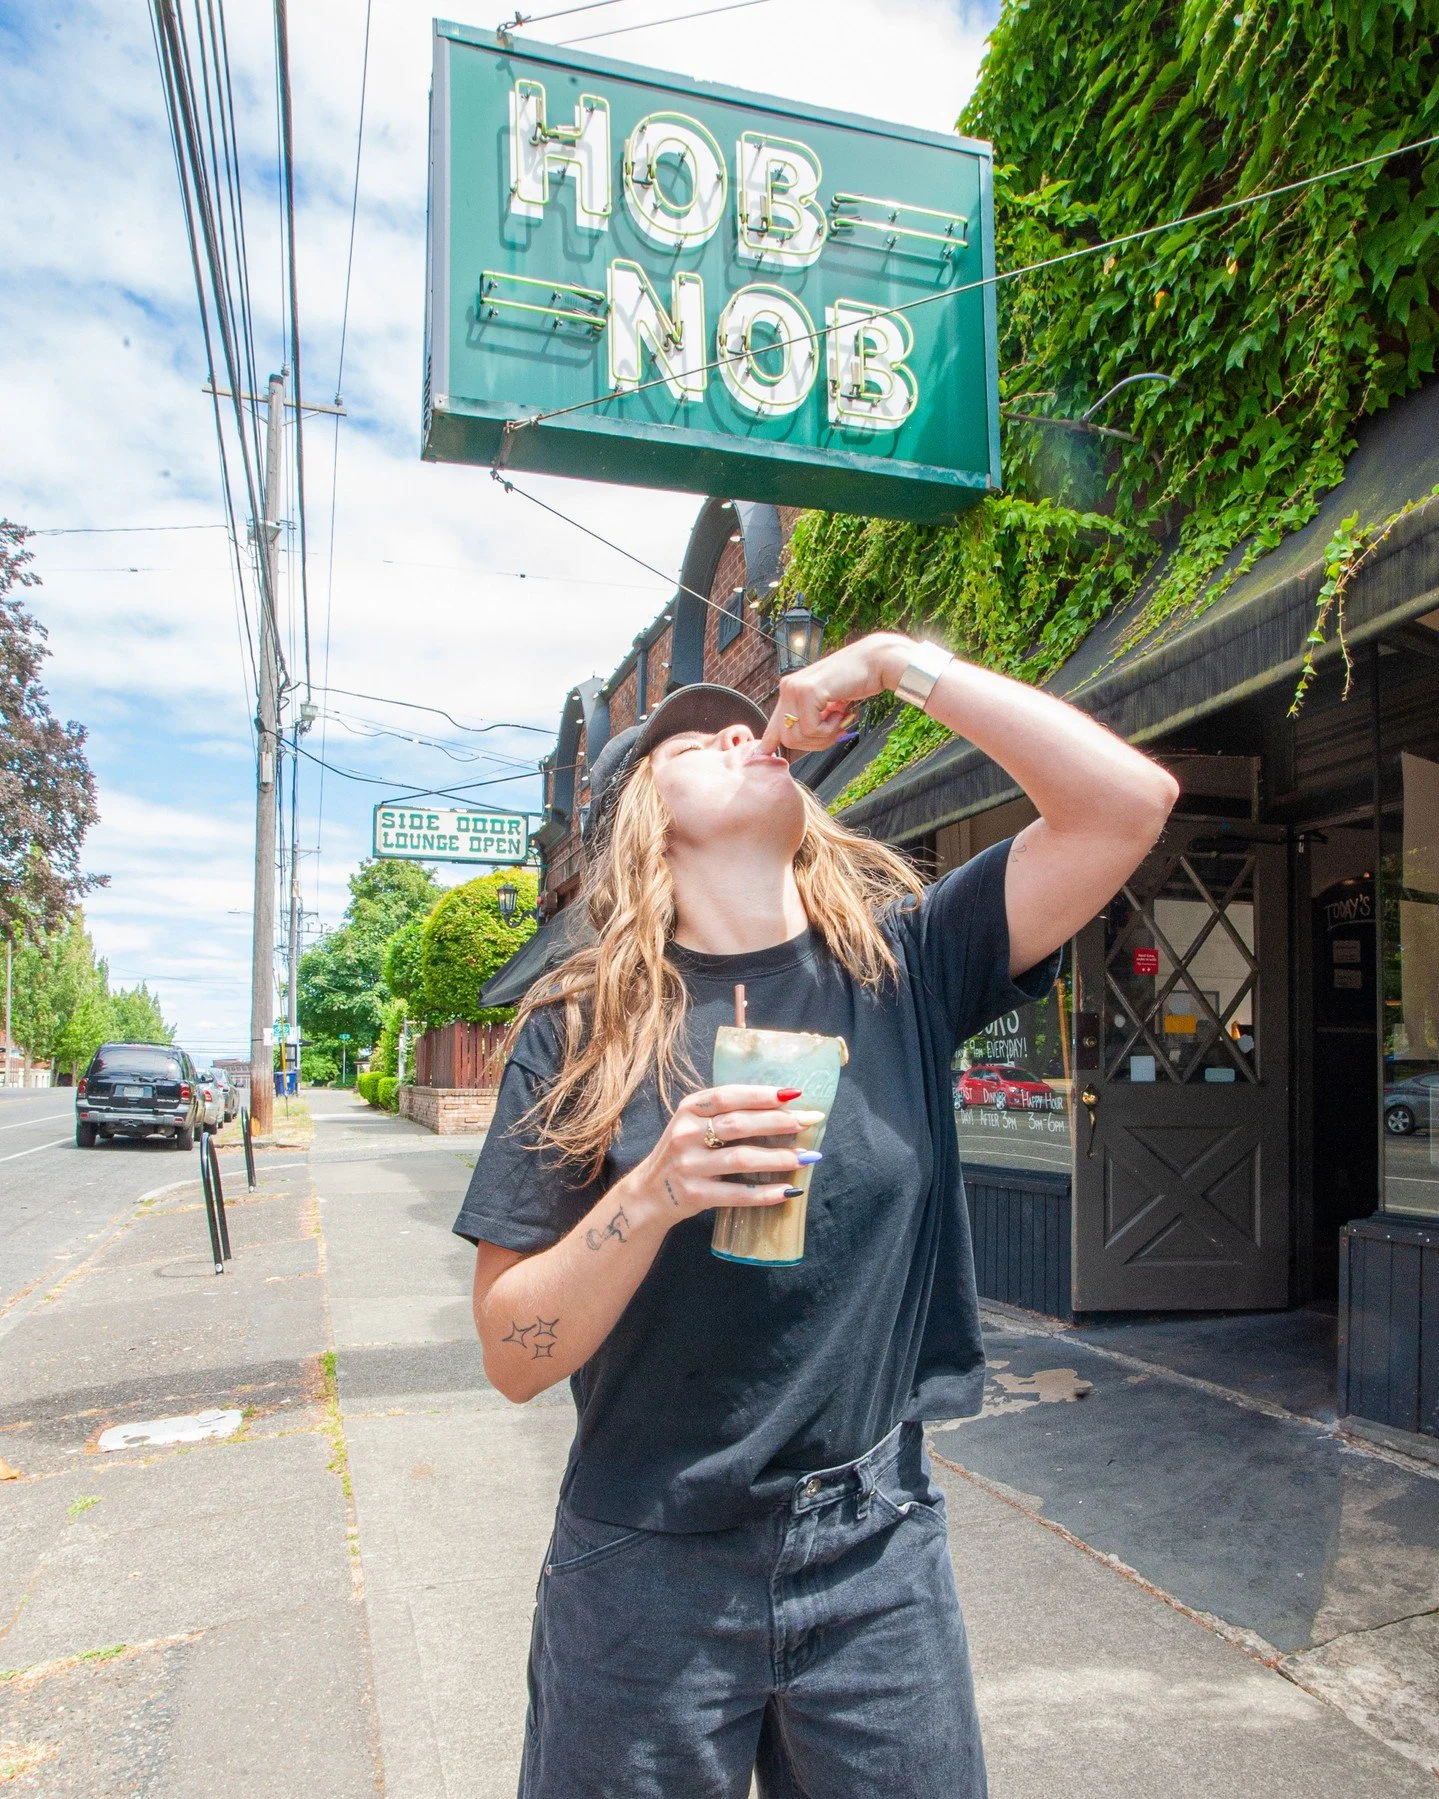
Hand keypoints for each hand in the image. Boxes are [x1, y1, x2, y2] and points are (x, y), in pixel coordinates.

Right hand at [630, 1085, 821, 1222]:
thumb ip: (726, 1114)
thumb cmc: (685, 1152)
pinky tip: (789, 1190)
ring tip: (806, 1157)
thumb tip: (783, 1107)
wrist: (649, 1193)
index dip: (762, 1094)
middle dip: (780, 1122)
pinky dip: (766, 1193)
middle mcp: (686, 1134)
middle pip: (740, 1125)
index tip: (794, 1093)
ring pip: (742, 1159)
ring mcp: (689, 1165)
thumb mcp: (694, 1124)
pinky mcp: (695, 1194)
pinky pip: (737, 1194)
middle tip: (810, 1121)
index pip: (729, 1096)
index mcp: (689, 1109)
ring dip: (778, 1157)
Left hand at [759, 632, 912, 753]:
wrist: (874, 663)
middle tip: (834, 730)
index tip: (762, 755)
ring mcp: (795, 688)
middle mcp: (788, 687)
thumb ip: (808, 720)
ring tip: (838, 717)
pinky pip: (812, 729)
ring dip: (824, 736)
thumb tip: (784, 744)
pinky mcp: (808, 691)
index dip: (769, 743)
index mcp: (789, 690)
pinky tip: (840, 711)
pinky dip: (830, 728)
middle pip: (787, 739)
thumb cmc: (854, 684)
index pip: (773, 725)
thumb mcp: (825, 705)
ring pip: (798, 737)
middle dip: (813, 743)